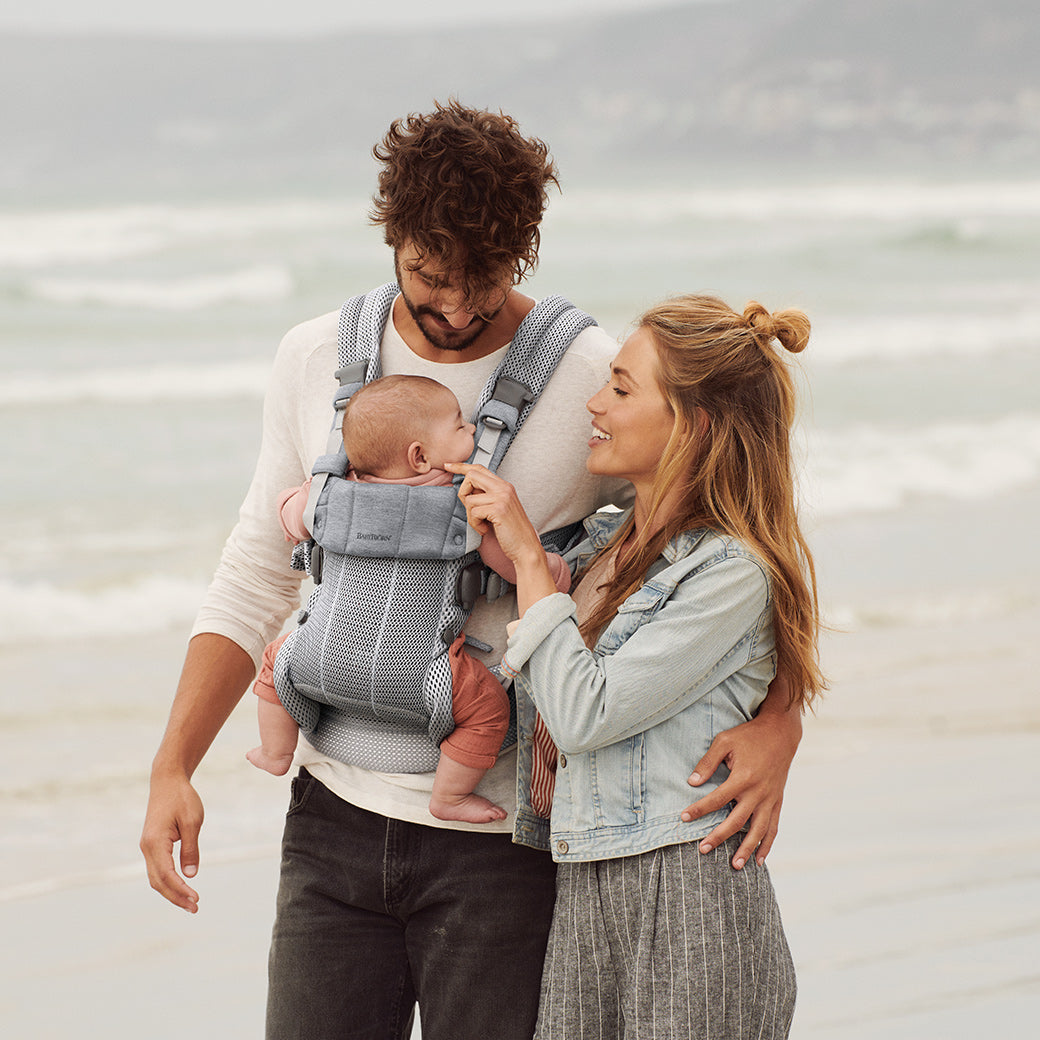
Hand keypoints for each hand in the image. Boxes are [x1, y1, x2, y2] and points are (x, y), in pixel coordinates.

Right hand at [140, 771, 204, 912]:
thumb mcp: (193, 821)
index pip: (166, 875)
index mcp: (155, 842)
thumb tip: (191, 875)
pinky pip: (158, 869)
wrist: (167, 781)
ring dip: (172, 892)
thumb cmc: (182, 798)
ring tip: (190, 903)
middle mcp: (147, 848)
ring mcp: (147, 847)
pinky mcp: (152, 845)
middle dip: (176, 897)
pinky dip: (168, 881)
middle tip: (195, 908)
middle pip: (158, 882)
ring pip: (156, 878)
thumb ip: (191, 848)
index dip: (180, 890)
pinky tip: (181, 888)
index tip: (196, 899)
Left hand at [447, 462, 543, 565]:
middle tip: (469, 508)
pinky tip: (486, 529)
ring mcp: (502, 497)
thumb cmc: (512, 531)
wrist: (526, 546)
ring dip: (471, 516)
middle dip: (463, 492)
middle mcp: (504, 488)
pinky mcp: (498, 509)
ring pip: (470, 499)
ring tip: (483, 524)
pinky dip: (476, 524)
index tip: (448, 466)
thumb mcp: (499, 507)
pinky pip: (474, 512)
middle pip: (471, 476)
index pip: (479, 468)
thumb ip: (486, 495)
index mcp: (504, 486)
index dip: (461, 466)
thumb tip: (467, 490)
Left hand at [679, 708, 800, 869]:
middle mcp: (758, 792)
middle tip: (703, 850)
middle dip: (719, 837)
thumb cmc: (748, 736)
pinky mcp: (777, 801)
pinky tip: (759, 860)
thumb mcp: (725, 741)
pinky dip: (767, 844)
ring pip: (758, 830)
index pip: (717, 799)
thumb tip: (692, 782)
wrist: (781, 733)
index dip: (699, 809)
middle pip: (736, 820)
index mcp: (743, 777)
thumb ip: (708, 762)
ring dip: (747, 849)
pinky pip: (773, 827)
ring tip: (734, 865)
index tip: (683, 818)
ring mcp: (770, 799)